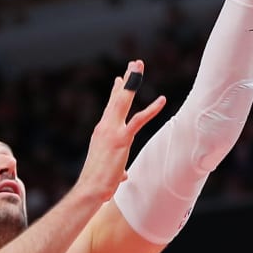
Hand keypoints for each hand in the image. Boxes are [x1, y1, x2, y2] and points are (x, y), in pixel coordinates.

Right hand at [75, 60, 166, 202]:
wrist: (90, 189)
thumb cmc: (98, 183)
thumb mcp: (110, 171)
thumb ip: (118, 170)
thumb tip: (124, 176)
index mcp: (102, 131)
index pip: (110, 107)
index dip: (116, 92)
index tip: (120, 79)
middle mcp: (105, 126)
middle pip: (117, 98)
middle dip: (127, 79)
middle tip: (134, 63)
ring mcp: (112, 131)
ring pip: (124, 101)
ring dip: (132, 81)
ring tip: (139, 65)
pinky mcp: (121, 139)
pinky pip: (139, 120)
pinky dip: (152, 109)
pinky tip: (162, 100)